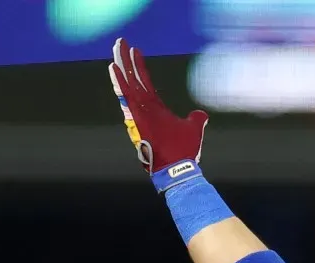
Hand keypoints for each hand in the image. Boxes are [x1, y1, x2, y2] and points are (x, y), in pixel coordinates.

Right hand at [108, 38, 209, 191]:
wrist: (178, 167)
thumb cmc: (184, 150)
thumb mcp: (193, 129)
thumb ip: (196, 119)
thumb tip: (201, 114)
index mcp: (157, 108)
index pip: (146, 83)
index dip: (140, 67)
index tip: (135, 52)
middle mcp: (146, 107)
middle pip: (134, 78)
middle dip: (127, 60)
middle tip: (120, 42)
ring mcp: (141, 111)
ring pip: (129, 82)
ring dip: (123, 64)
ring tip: (117, 46)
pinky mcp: (139, 116)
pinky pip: (128, 96)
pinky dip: (120, 81)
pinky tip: (113, 67)